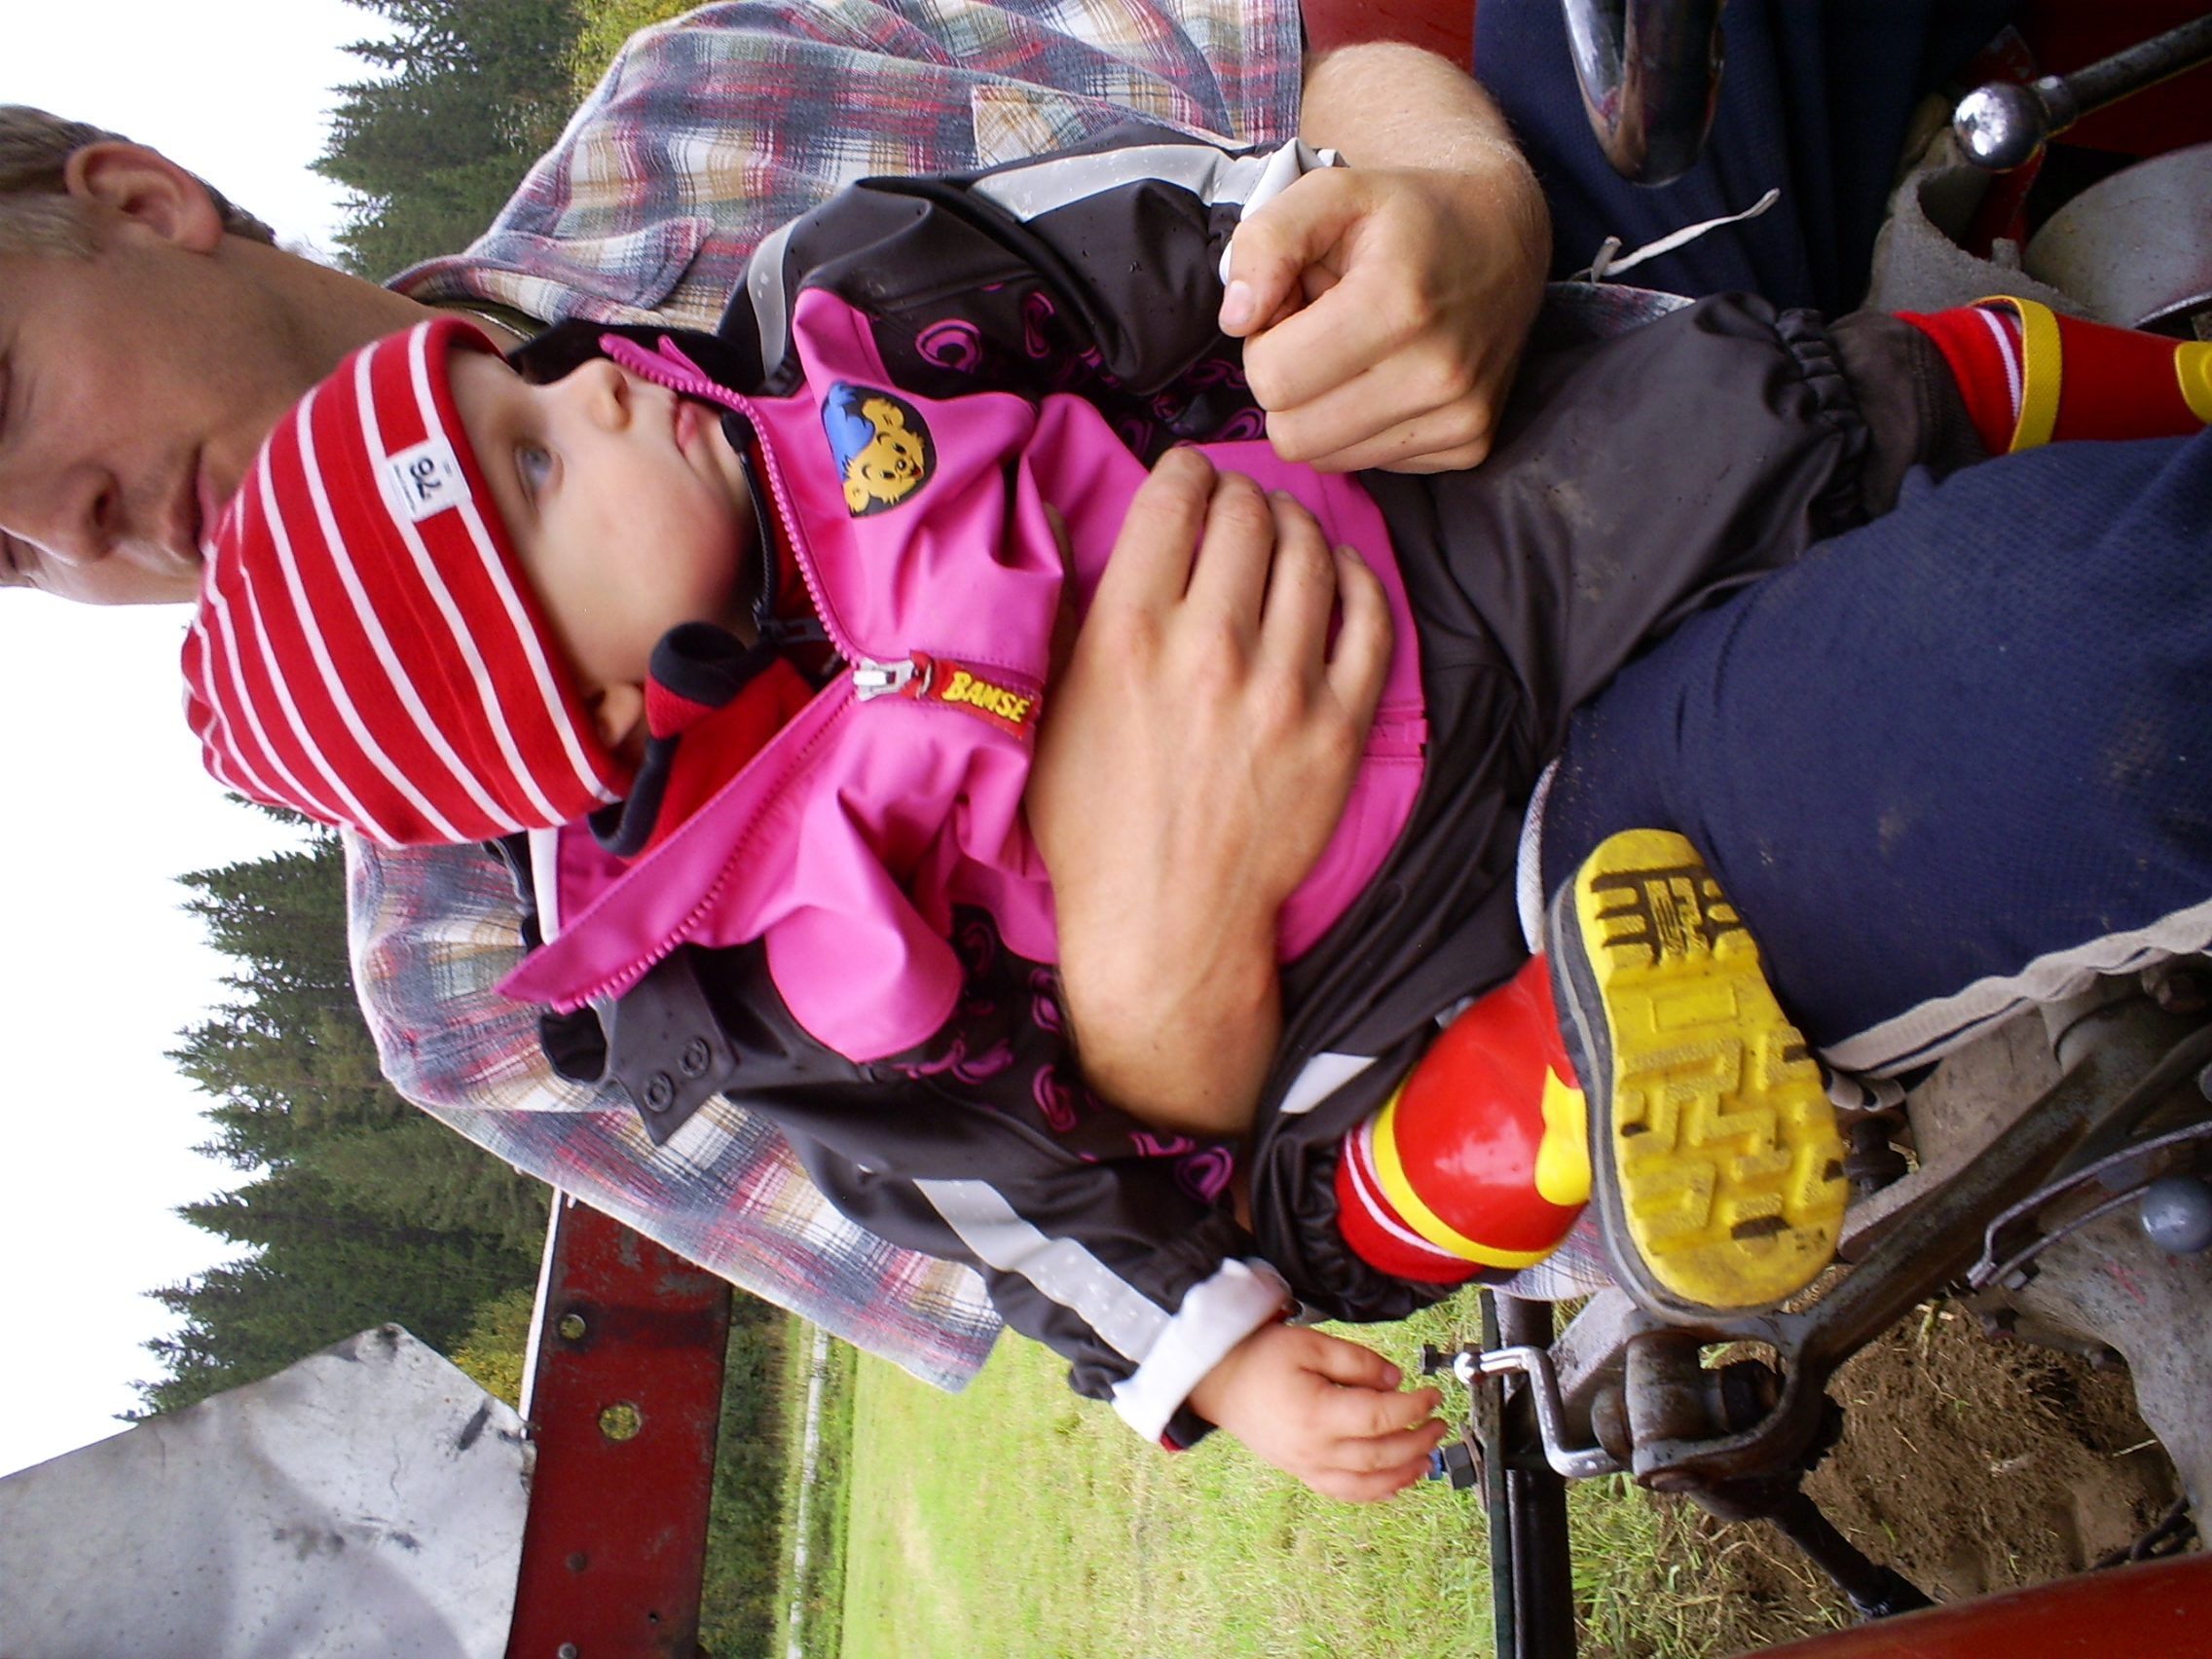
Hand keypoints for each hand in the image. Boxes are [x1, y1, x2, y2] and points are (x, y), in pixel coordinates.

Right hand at [1029, 449, 1390, 1137]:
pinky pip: (1369, 617)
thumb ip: (1065, 609)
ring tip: (1283, 535)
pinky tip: (1337, 575)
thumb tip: (1061, 514)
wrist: (1167, 925)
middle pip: (1247, 514)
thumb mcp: (1047, 711)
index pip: (1175, 498)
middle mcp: (1211, 648)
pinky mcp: (1341, 726)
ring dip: (1297, 526)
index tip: (1186, 482)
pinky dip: (1356, 578)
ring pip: (1311, 553)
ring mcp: (1286, 687)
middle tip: (1234, 511)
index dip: (1183, 472)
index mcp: (1129, 635)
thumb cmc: (1094, 825)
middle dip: (1239, 496)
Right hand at [1187, 1320, 1447, 1501]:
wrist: (1219, 1382)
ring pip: (1367, 1483)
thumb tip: (1395, 1380)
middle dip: (1418, 1440)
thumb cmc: (1260, 1358)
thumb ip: (1356, 1361)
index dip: (1414, 1407)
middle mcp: (1315, 1448)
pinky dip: (1375, 1491)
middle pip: (1381, 1455)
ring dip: (1404, 1473)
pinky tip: (1394, 1482)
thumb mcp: (1310, 1342)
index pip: (1381, 1417)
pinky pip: (1346, 1492)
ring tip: (1428, 1458)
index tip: (1432, 1394)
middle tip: (1438, 1423)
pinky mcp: (1303, 1472)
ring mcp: (1308, 1466)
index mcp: (1318, 1413)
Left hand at [1223, 163, 1545, 473]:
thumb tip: (1236, 319)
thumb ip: (1266, 242)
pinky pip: (1371, 464)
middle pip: (1293, 434)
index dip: (1265, 344)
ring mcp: (1460, 417)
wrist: (1501, 237)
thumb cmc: (1404, 215)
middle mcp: (1438, 372)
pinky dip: (1362, 427)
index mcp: (1398, 304)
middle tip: (1318, 335)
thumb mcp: (1329, 193)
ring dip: (1321, 409)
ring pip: (1326, 458)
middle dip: (1288, 385)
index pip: (1272, 381)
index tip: (1295, 309)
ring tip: (1353, 352)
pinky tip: (1387, 376)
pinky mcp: (1470, 444)